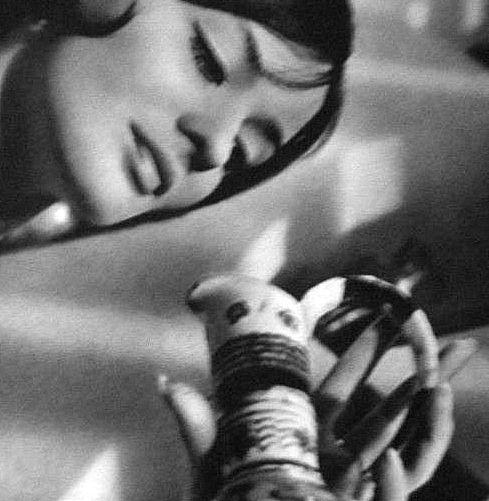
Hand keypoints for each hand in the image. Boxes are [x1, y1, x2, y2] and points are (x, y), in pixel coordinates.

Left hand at [158, 330, 475, 500]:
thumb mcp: (213, 467)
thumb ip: (197, 426)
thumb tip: (165, 381)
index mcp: (309, 432)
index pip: (346, 383)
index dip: (366, 349)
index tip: (383, 316)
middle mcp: (338, 456)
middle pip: (390, 411)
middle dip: (421, 378)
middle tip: (450, 345)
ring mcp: (352, 487)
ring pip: (407, 451)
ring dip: (426, 423)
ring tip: (437, 387)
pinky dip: (395, 486)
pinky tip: (389, 461)